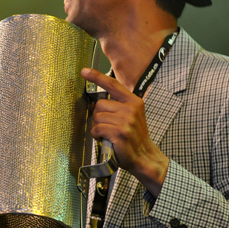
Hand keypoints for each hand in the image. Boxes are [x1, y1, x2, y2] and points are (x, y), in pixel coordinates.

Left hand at [81, 68, 168, 195]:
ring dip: (97, 127)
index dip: (97, 77)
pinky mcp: (119, 133)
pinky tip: (105, 139)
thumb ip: (119, 106)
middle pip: (100, 104)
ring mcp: (126, 121)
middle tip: (107, 126)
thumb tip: (96, 103)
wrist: (145, 156)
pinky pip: (97, 128)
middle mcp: (130, 109)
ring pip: (97, 117)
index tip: (84, 71)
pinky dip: (97, 135)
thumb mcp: (132, 116)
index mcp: (134, 101)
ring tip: (107, 134)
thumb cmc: (134, 137)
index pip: (113, 84)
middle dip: (98, 116)